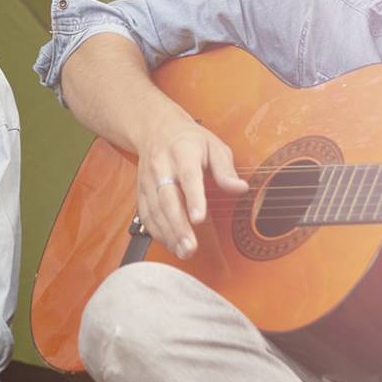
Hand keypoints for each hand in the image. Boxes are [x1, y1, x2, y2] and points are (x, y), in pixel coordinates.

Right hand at [135, 109, 247, 258]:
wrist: (156, 130)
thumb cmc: (189, 140)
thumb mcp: (213, 145)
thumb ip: (226, 168)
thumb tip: (240, 188)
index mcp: (183, 152)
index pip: (188, 176)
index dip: (193, 198)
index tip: (199, 218)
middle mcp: (161, 167)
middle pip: (167, 199)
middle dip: (178, 226)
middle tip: (190, 246)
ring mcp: (148, 180)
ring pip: (154, 210)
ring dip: (168, 234)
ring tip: (184, 251)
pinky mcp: (141, 192)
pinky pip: (146, 215)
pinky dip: (158, 232)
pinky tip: (171, 244)